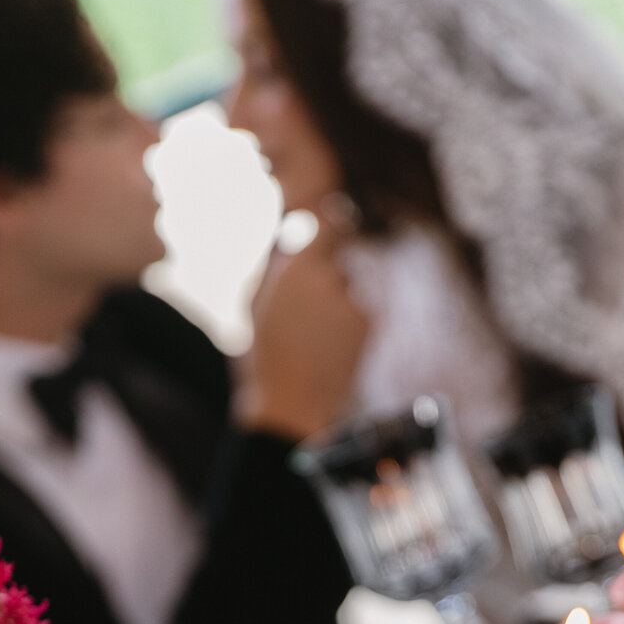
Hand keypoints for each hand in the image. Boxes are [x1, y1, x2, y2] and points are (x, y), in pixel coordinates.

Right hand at [235, 213, 368, 440]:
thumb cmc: (262, 355)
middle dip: (323, 278)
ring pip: (345, 290)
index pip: (330, 223)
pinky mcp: (368, 322)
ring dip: (333, 303)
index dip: (332, 221)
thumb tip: (293, 236)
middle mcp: (329, 279)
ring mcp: (352, 301)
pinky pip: (358, 310)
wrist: (292, 403)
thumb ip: (277, 264)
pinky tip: (327, 347)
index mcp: (297, 269)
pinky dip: (347, 322)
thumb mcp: (255, 302)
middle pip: (334, 264)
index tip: (333, 219)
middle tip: (303, 310)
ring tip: (311, 338)